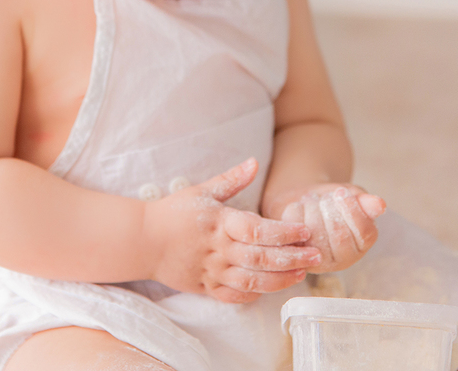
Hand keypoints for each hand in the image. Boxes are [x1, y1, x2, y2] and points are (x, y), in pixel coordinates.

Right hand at [144, 158, 321, 303]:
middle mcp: (218, 250)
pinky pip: (233, 296)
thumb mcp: (202, 191)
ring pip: (252, 281)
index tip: (304, 231)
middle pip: (261, 258)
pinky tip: (270, 289)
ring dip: (280, 279)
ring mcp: (212, 271)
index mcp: (220, 223)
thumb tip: (254, 161)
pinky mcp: (205, 287)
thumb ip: (231, 179)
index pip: (258, 230)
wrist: (141, 240)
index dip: (283, 232)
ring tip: (302, 273)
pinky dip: (253, 296)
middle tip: (316, 255)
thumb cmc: (173, 213)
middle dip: (292, 258)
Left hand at [277, 184, 384, 273]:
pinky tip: (299, 206)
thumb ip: (365, 202)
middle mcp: (344, 259)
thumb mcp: (352, 196)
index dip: (352, 210)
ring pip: (317, 236)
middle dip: (329, 209)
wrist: (304, 202)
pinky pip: (296, 235)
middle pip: (340, 237)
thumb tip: (380, 205)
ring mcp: (320, 262)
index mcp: (363, 244)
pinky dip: (296, 213)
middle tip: (324, 197)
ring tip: (311, 199)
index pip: (364, 233)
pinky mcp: (298, 257)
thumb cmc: (333, 201)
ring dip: (312, 209)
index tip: (341, 191)